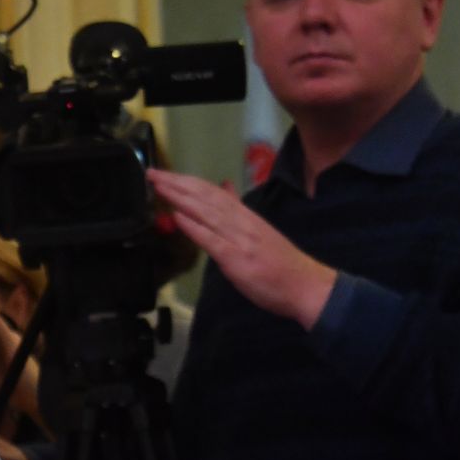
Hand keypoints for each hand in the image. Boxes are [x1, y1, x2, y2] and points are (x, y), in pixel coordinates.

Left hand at [148, 168, 336, 328]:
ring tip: (160, 187)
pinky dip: (194, 226)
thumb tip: (224, 186)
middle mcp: (241, 222)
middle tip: (153, 173)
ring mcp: (239, 239)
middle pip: (205, 196)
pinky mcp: (237, 258)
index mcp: (245, 216)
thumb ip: (238, 209)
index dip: (186, 181)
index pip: (211, 192)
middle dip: (176, 184)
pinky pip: (212, 239)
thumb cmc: (281, 263)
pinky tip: (178, 217)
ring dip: (180, 197)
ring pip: (207, 212)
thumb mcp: (257, 230)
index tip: (165, 175)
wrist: (306, 285)